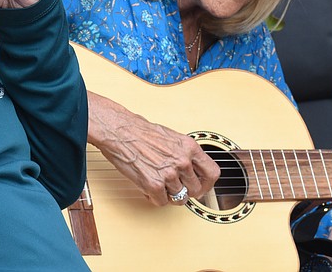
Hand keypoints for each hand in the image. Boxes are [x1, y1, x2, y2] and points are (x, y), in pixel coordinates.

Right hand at [87, 91, 220, 205]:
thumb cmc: (139, 130)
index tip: (201, 187)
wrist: (119, 130)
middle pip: (196, 190)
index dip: (207, 184)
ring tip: (158, 184)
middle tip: (175, 188)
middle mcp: (182, 161)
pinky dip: (154, 197)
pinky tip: (148, 187)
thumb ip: (184, 153)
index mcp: (189, 147)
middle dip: (185, 191)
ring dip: (168, 194)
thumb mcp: (171, 136)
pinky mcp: (154, 184)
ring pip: (179, 198)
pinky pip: (161, 202)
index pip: (212, 173)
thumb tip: (191, 168)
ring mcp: (169, 174)